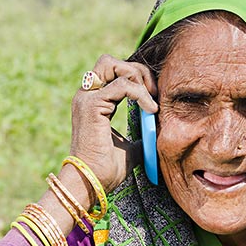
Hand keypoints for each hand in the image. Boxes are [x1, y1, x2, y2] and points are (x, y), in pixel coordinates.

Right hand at [69, 54, 157, 195]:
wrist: (91, 183)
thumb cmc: (106, 170)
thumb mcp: (130, 147)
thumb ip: (141, 134)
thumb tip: (160, 128)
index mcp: (93, 103)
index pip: (113, 72)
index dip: (136, 77)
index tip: (154, 96)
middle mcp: (86, 96)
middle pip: (109, 61)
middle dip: (136, 70)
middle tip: (153, 91)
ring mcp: (86, 98)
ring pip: (112, 65)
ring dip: (137, 77)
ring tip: (152, 99)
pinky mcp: (92, 105)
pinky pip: (122, 85)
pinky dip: (140, 93)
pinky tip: (150, 109)